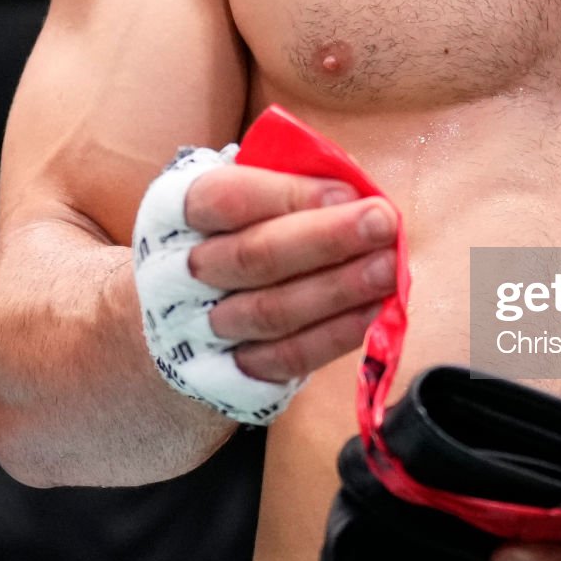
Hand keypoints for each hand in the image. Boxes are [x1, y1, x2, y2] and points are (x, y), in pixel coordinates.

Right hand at [183, 162, 396, 384]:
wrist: (189, 306)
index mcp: (172, 214)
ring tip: (389, 267)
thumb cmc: (237, 230)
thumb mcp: (246, 193)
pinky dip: (333, 335)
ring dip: (337, 289)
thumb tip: (355, 191)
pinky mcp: (227, 376)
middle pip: (251, 258)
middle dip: (325, 239)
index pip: (224, 198)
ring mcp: (196, 331)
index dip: (287, 194)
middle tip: (383, 223)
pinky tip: (373, 311)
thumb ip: (289, 183)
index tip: (348, 191)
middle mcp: (173, 275)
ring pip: (270, 312)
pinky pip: (285, 358)